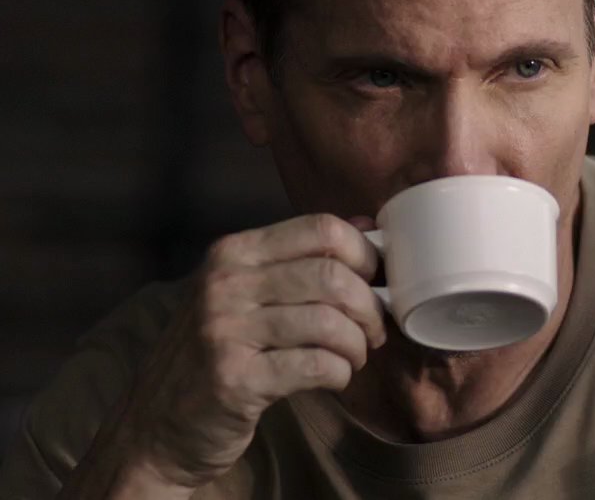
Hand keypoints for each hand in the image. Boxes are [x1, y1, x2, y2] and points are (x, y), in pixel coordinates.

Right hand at [107, 214, 387, 491]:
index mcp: (234, 252)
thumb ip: (303, 260)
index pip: (321, 228)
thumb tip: (371, 228)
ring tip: (354, 357)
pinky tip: (335, 378)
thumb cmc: (215, 354)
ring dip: (357, 345)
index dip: (365, 254)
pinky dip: (341, 373)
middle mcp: (226, 283)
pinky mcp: (235, 379)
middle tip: (373, 331)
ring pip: (330, 321)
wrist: (155, 427)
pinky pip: (317, 365)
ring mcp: (226, 330)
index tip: (377, 281)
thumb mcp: (248, 295)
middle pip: (333, 275)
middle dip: (370, 306)